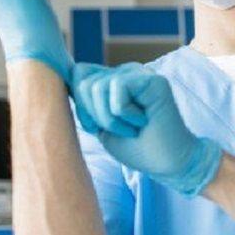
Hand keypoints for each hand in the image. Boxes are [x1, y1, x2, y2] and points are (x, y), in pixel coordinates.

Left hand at [71, 62, 222, 196]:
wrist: (167, 163)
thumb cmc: (135, 147)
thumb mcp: (99, 125)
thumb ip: (85, 102)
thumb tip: (66, 79)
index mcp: (111, 80)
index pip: (78, 74)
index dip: (80, 105)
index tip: (97, 127)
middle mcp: (125, 72)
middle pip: (84, 82)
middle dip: (95, 115)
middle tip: (120, 129)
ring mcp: (138, 73)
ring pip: (97, 87)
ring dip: (111, 119)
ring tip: (132, 128)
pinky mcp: (151, 78)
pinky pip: (118, 89)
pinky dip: (124, 114)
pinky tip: (143, 121)